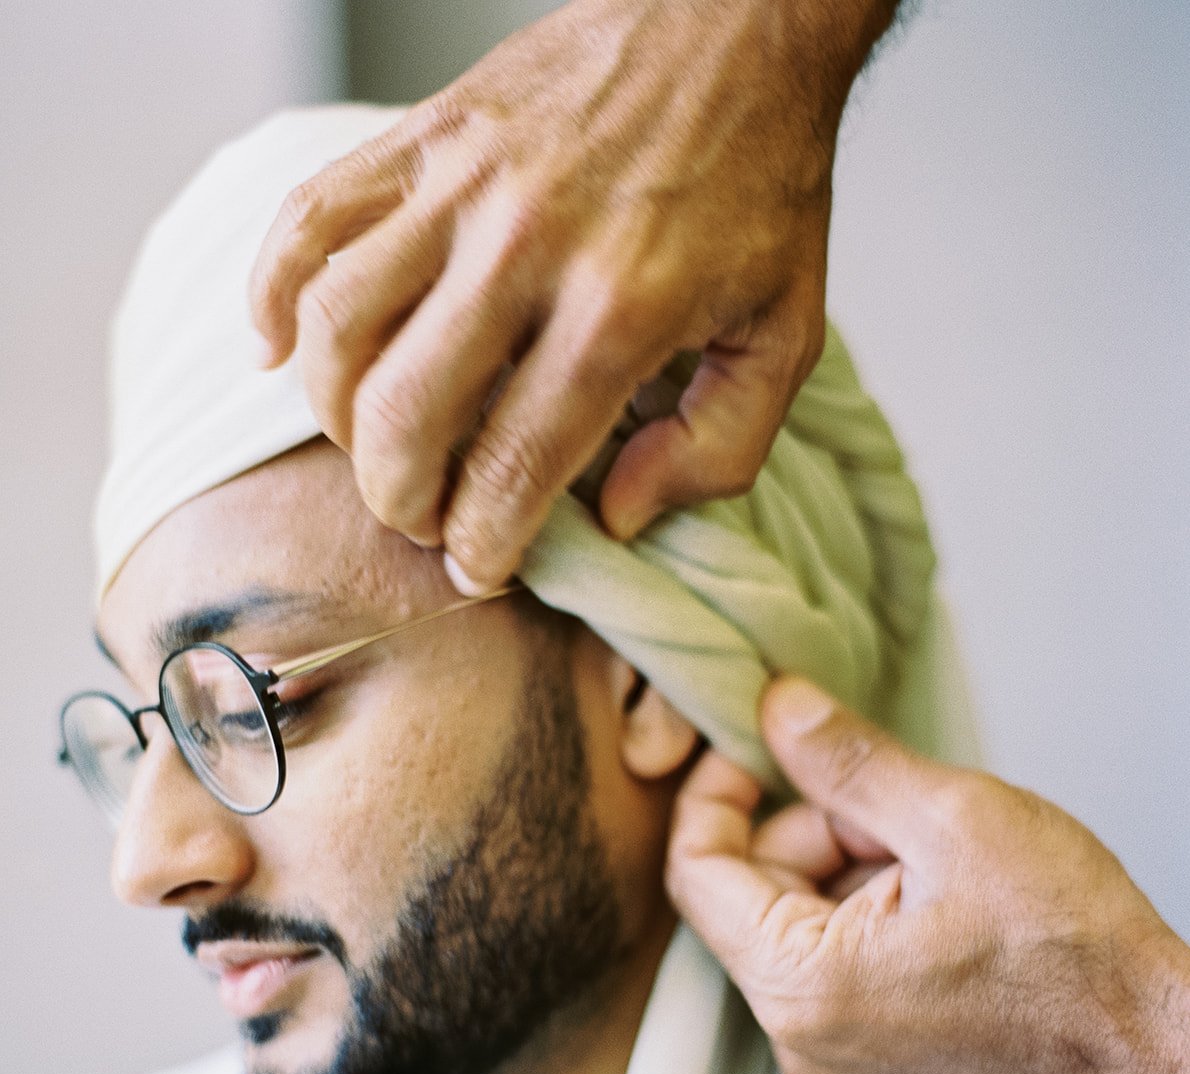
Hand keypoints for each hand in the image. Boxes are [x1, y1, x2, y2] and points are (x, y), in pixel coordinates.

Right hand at [249, 0, 900, 593]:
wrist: (734, 18)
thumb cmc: (759, 181)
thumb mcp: (783, 333)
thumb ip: (716, 448)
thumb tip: (618, 518)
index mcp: (620, 308)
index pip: (510, 467)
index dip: (482, 544)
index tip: (481, 565)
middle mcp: (524, 246)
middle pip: (403, 414)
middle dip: (401, 499)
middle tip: (425, 515)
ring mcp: (460, 182)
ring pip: (335, 326)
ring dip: (336, 416)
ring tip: (373, 443)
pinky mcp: (422, 135)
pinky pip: (305, 219)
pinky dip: (270, 295)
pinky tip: (277, 353)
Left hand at [666, 677, 1189, 1073]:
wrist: (1144, 1033)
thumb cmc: (1071, 949)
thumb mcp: (953, 818)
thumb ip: (847, 760)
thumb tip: (777, 710)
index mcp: (802, 987)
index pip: (697, 872)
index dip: (716, 792)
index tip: (753, 744)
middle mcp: (799, 1032)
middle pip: (748, 888)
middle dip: (812, 824)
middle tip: (896, 804)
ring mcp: (830, 1044)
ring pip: (794, 910)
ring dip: (847, 857)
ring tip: (936, 852)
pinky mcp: (864, 1041)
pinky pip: (828, 946)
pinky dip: (866, 896)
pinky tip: (937, 886)